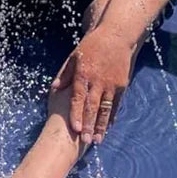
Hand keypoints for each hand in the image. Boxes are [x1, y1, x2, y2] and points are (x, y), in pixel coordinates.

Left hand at [51, 25, 133, 146]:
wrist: (116, 36)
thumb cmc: (91, 46)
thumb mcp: (74, 57)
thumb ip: (65, 74)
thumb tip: (55, 88)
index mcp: (84, 73)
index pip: (79, 97)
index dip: (77, 114)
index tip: (75, 129)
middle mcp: (98, 80)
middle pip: (93, 106)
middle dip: (89, 125)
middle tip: (86, 141)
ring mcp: (112, 84)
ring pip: (106, 108)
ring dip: (101, 125)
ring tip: (98, 140)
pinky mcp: (122, 85)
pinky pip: (116, 104)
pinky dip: (111, 117)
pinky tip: (107, 128)